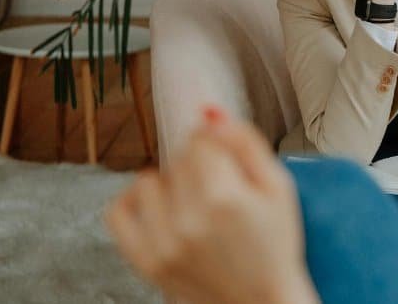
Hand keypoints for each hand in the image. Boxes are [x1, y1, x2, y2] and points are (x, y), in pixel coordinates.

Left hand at [104, 106, 318, 303]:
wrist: (261, 303)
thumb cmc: (275, 246)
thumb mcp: (280, 188)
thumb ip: (246, 143)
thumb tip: (209, 113)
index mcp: (225, 198)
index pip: (201, 139)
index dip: (219, 146)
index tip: (230, 165)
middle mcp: (188, 221)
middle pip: (177, 158)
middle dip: (198, 165)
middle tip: (220, 190)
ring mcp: (162, 244)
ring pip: (148, 179)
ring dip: (169, 184)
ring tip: (193, 204)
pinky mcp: (145, 262)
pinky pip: (117, 212)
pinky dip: (135, 203)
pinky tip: (159, 208)